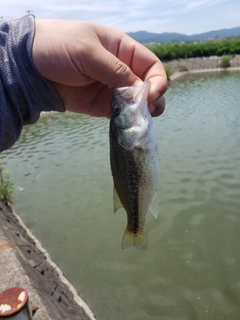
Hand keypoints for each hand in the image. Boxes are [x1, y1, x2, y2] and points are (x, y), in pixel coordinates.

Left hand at [33, 19, 166, 117]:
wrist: (30, 67)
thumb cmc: (58, 47)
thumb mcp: (88, 52)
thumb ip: (115, 70)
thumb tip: (140, 90)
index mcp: (121, 49)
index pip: (150, 65)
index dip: (157, 80)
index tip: (151, 95)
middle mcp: (120, 70)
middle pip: (147, 86)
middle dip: (152, 99)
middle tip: (149, 111)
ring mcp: (110, 89)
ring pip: (136, 103)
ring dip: (141, 112)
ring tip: (140, 119)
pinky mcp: (100, 105)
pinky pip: (120, 114)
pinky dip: (126, 120)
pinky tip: (127, 124)